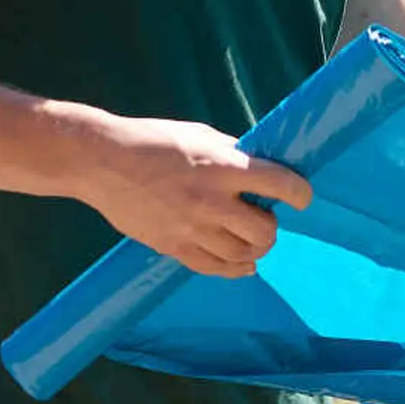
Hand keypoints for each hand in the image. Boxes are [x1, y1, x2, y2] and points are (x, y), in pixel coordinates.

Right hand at [85, 116, 314, 278]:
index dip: (300, 193)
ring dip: (254, 249)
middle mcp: (211, 201)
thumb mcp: (199, 134)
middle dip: (270, 225)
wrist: (103, 162)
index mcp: (222, 167)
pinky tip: (242, 264)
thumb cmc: (152, 140)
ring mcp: (192, 229)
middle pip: (264, 231)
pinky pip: (215, 268)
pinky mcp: (173, 247)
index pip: (279, 184)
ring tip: (249, 237)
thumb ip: (232, 151)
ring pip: (244, 255)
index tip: (301, 197)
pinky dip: (235, 269)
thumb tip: (259, 163)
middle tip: (262, 216)